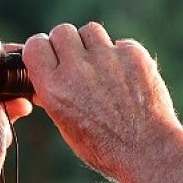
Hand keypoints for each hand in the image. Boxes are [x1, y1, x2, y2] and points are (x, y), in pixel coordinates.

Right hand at [22, 23, 179, 176]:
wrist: (147, 151)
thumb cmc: (104, 147)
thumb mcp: (67, 128)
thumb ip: (52, 100)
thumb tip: (41, 87)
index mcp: (54, 88)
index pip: (35, 45)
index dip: (42, 49)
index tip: (50, 56)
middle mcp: (77, 69)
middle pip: (62, 31)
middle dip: (67, 44)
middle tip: (77, 62)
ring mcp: (107, 59)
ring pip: (90, 31)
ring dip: (93, 45)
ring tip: (102, 68)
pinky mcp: (133, 55)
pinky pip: (121, 44)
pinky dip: (122, 57)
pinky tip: (127, 78)